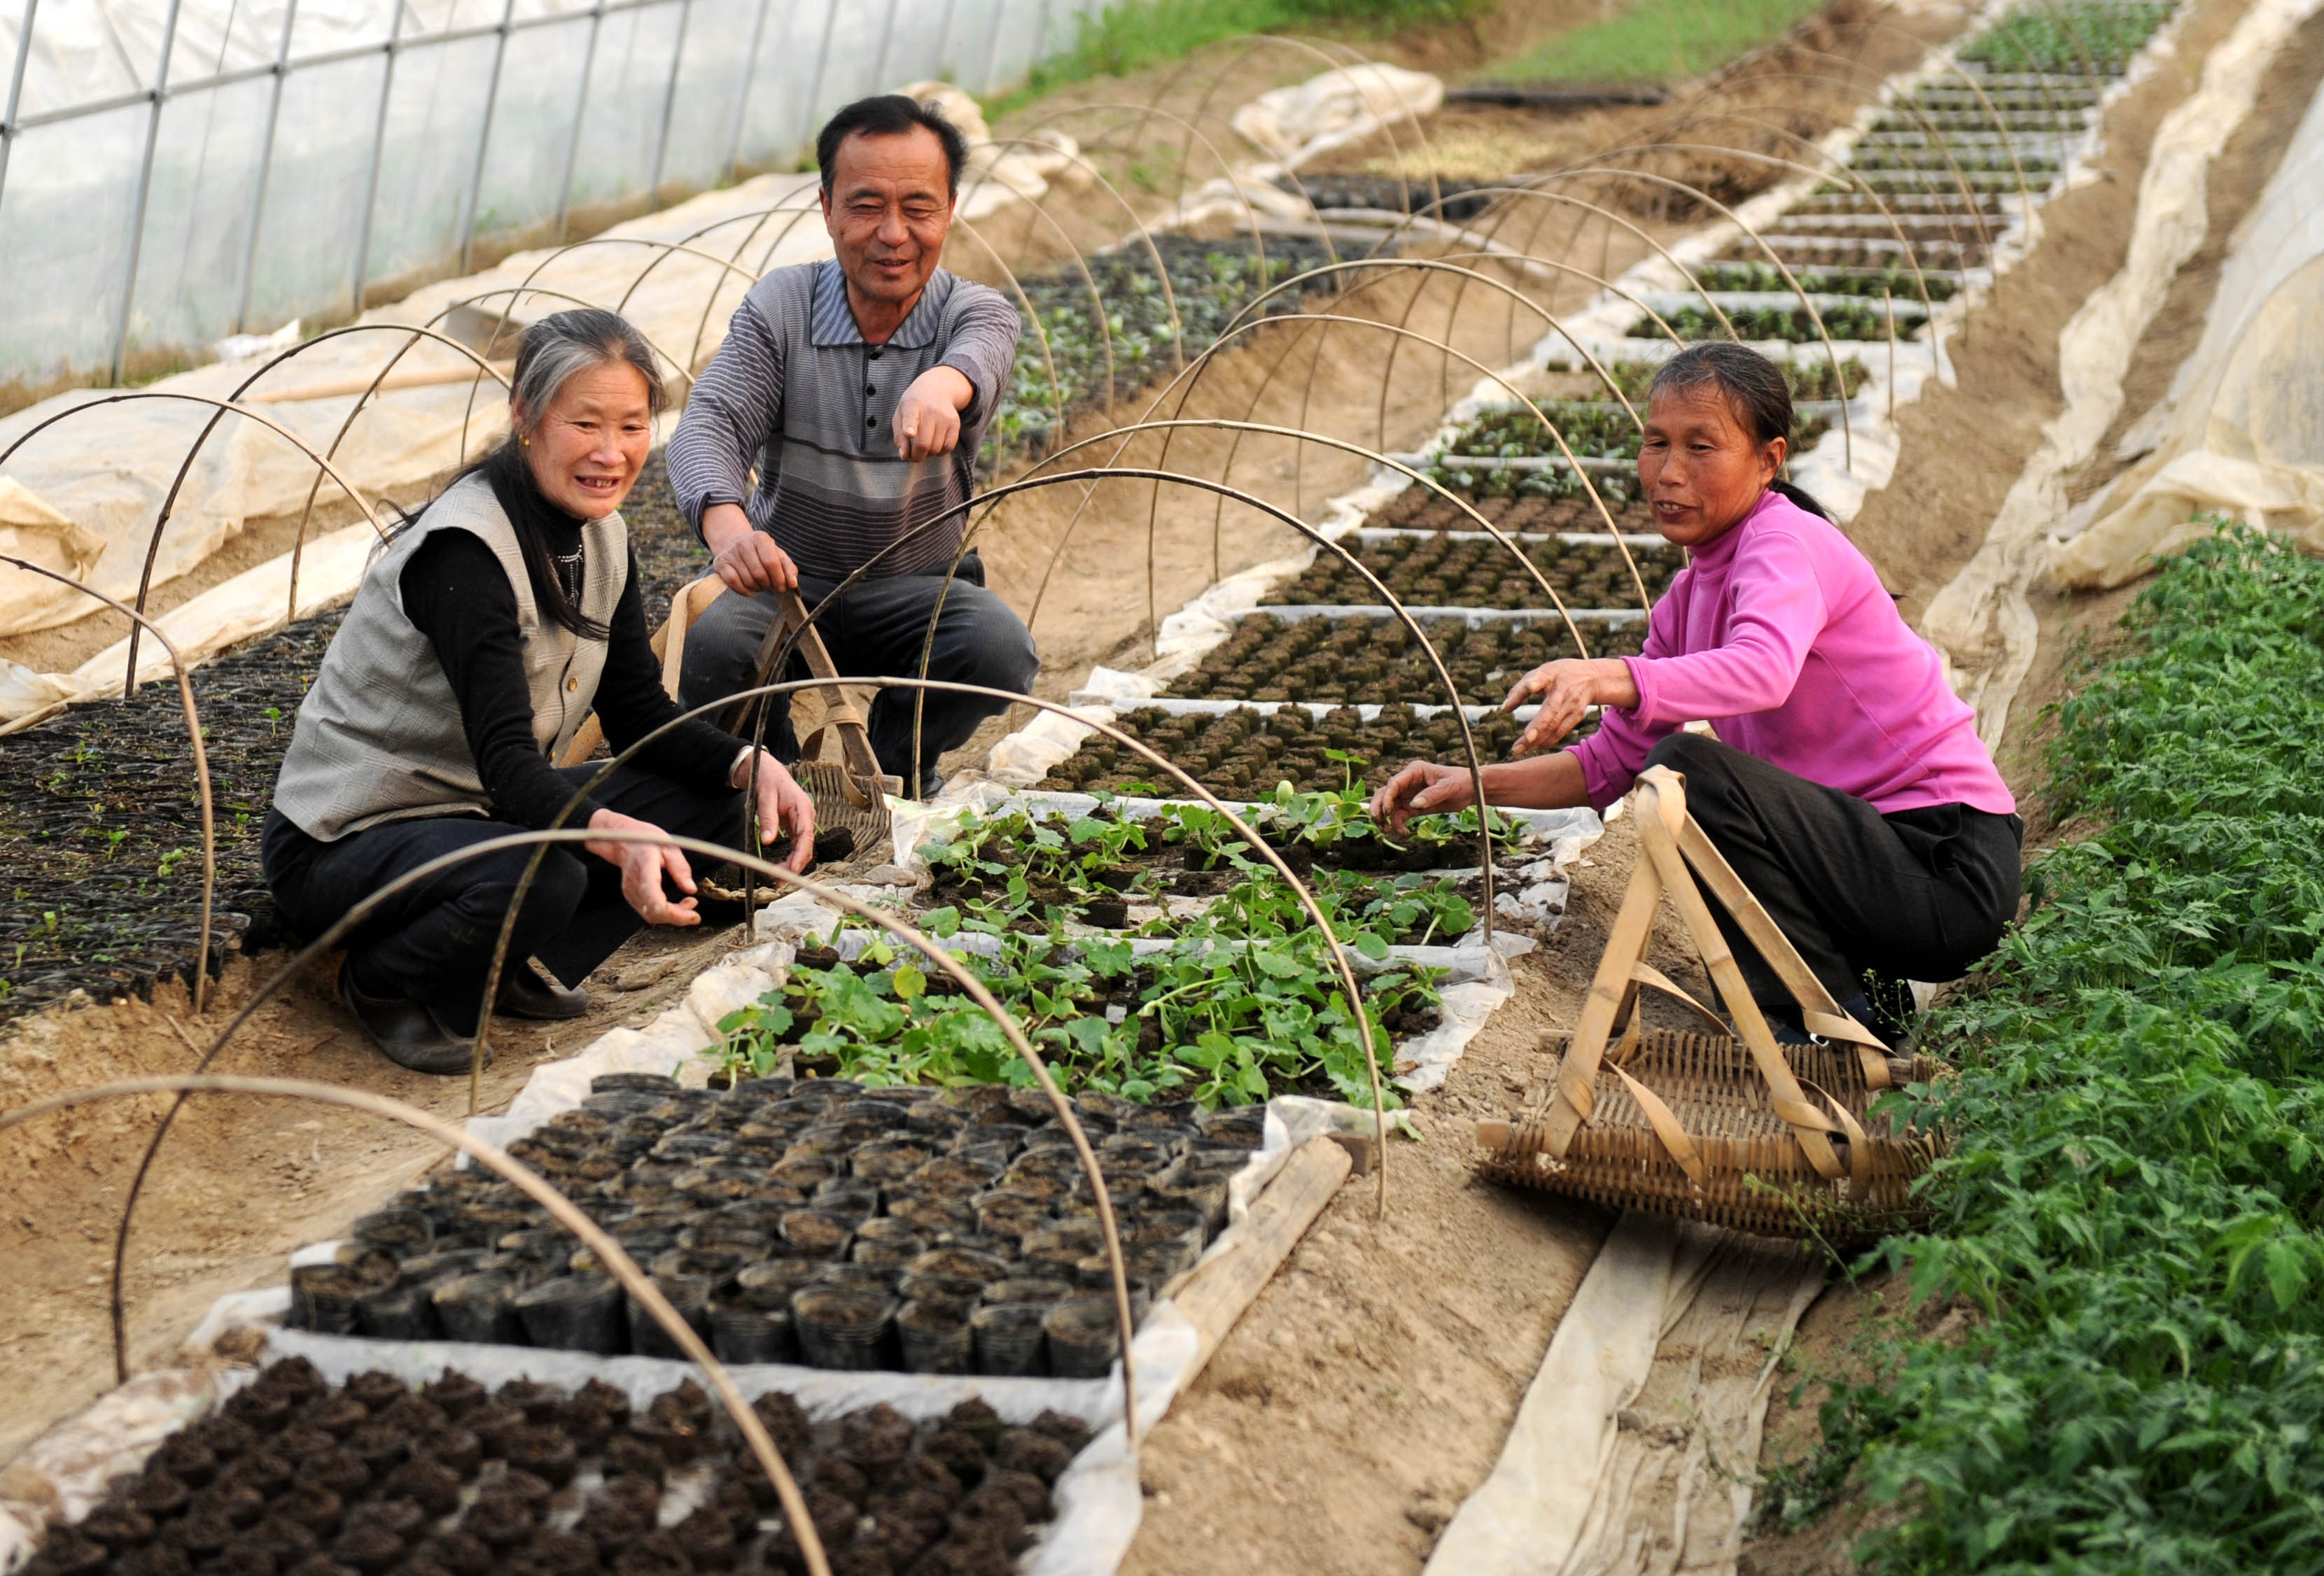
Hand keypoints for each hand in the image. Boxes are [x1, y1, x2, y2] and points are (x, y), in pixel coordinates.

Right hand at [585, 808, 701, 927]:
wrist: (621, 839)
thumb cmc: (645, 839)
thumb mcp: (669, 847)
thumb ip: (680, 868)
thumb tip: (691, 889)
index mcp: (645, 868)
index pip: (655, 901)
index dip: (675, 914)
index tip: (694, 915)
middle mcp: (634, 884)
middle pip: (655, 913)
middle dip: (678, 916)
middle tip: (694, 905)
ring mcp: (630, 892)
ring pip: (652, 916)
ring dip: (673, 915)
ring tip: (689, 903)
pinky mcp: (631, 896)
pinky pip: (649, 912)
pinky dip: (665, 912)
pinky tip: (677, 904)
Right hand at [703, 502, 796, 593]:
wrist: (736, 544)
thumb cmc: (762, 553)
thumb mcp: (778, 556)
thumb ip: (789, 569)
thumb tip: (793, 584)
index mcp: (761, 538)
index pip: (771, 563)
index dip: (778, 579)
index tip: (781, 587)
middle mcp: (744, 543)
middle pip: (759, 574)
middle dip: (768, 585)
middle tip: (770, 586)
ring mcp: (730, 553)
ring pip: (747, 580)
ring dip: (757, 588)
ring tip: (760, 585)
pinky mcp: (720, 563)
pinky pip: (733, 583)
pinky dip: (744, 591)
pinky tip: (750, 590)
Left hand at [734, 749, 816, 871]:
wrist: (768, 771)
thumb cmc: (767, 780)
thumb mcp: (765, 797)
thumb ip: (768, 819)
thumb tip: (768, 841)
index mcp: (802, 808)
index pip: (806, 836)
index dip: (800, 855)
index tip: (791, 869)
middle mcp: (806, 817)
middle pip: (806, 846)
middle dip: (795, 865)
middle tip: (779, 880)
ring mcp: (802, 823)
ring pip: (802, 849)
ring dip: (793, 864)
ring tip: (778, 878)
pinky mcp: (796, 827)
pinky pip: (797, 846)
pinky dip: (790, 858)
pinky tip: (781, 868)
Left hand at [894, 366, 971, 460]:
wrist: (936, 389)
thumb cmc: (914, 406)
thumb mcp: (900, 415)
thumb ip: (899, 437)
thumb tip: (904, 456)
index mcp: (912, 405)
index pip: (911, 417)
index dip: (909, 427)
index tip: (909, 433)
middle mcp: (930, 410)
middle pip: (923, 443)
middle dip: (916, 456)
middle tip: (913, 456)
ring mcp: (945, 417)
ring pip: (936, 449)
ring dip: (928, 453)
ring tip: (923, 446)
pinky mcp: (955, 424)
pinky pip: (948, 447)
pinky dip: (940, 451)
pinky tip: (935, 443)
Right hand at [1370, 761, 1476, 836]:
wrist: (1471, 790)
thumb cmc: (1462, 782)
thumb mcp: (1449, 787)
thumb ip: (1432, 795)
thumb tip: (1414, 804)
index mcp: (1415, 771)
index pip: (1394, 782)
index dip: (1387, 796)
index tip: (1387, 810)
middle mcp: (1408, 782)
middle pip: (1385, 793)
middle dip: (1378, 807)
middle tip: (1378, 821)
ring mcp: (1409, 795)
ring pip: (1388, 805)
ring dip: (1384, 817)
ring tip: (1386, 830)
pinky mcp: (1413, 807)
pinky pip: (1399, 815)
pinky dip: (1397, 824)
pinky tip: (1403, 832)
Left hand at [1501, 656, 1638, 755]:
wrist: (1593, 677)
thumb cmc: (1558, 674)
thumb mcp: (1541, 672)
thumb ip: (1520, 689)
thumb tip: (1503, 709)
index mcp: (1551, 674)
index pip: (1543, 676)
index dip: (1535, 682)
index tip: (1531, 686)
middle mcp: (1563, 690)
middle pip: (1550, 709)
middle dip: (1538, 725)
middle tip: (1525, 739)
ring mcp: (1572, 703)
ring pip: (1554, 725)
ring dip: (1537, 739)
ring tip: (1519, 749)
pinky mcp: (1577, 715)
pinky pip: (1561, 731)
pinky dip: (1547, 740)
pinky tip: (1534, 746)